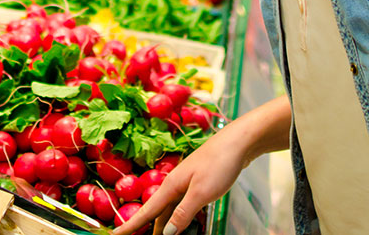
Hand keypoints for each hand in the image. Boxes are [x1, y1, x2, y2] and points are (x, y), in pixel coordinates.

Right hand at [112, 126, 250, 234]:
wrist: (238, 143)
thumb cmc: (219, 164)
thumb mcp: (201, 193)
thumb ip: (183, 213)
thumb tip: (166, 233)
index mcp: (171, 186)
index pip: (147, 211)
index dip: (131, 225)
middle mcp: (174, 184)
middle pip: (157, 212)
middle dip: (146, 227)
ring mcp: (186, 183)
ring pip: (170, 209)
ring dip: (165, 223)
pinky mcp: (198, 183)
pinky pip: (182, 204)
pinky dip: (179, 216)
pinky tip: (183, 222)